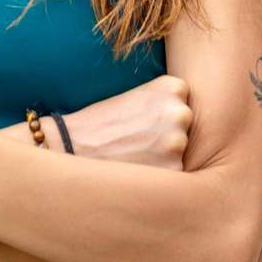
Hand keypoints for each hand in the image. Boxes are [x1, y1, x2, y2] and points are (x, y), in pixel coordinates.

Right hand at [57, 75, 191, 169]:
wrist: (70, 145)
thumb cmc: (99, 122)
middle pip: (186, 126)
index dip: (163, 111)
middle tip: (136, 137)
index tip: (143, 116)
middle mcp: (180, 112)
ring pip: (180, 151)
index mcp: (172, 87)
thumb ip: (165, 102)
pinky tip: (135, 167)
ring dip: (164, 155)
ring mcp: (178, 143)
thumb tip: (191, 117)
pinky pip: (175, 173)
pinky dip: (158, 174)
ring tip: (133, 153)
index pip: (185, 100)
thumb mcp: (136, 97)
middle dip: (166, 133)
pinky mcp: (173, 170)